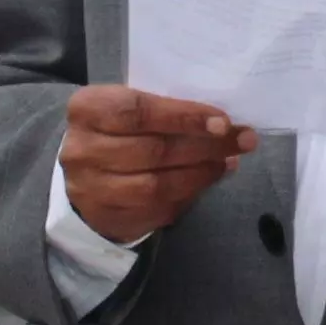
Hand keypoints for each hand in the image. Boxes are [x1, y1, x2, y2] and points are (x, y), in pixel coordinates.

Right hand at [57, 86, 256, 246]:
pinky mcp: (108, 217)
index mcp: (88, 109)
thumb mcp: (131, 107)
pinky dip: (189, 193)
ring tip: (227, 161)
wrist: (85, 171)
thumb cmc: (118, 129)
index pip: (138, 111)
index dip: (184, 116)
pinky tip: (208, 179)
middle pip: (153, 149)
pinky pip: (157, 208)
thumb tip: (223, 123)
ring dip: (201, 173)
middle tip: (243, 140)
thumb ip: (168, 110)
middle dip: (205, 146)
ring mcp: (91, 189)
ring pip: (157, 184)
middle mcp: (83, 150)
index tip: (222, 121)